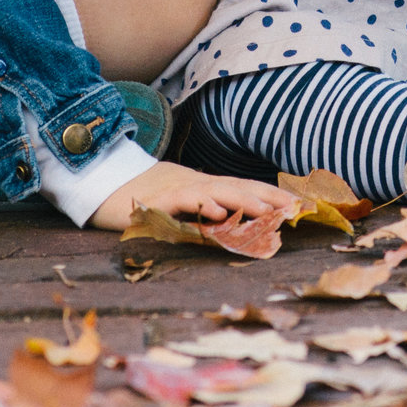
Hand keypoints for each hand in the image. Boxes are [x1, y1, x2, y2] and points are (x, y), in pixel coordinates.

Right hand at [90, 161, 297, 229]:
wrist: (106, 185)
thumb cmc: (149, 200)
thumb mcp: (184, 205)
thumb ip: (207, 211)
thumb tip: (238, 222)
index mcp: (205, 186)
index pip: (244, 187)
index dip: (272, 194)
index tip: (300, 203)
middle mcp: (196, 184)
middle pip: (238, 186)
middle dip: (267, 196)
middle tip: (294, 208)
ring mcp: (177, 189)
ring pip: (216, 191)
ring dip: (243, 199)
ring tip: (266, 209)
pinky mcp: (157, 200)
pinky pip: (183, 201)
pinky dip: (200, 204)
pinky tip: (216, 211)